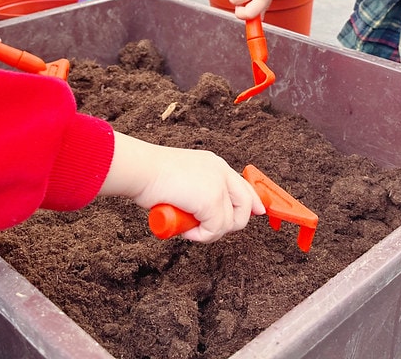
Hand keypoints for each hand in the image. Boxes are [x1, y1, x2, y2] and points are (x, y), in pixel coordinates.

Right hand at [102, 133, 263, 242]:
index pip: (243, 185)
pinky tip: (186, 231)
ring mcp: (218, 186)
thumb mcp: (182, 180)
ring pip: (230, 222)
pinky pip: (216, 229)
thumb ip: (196, 191)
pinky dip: (201, 236)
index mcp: (214, 165)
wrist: (142, 170)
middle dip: (232, 224)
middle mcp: (221, 172)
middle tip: (205, 229)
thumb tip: (200, 216)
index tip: (258, 213)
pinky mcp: (212, 201)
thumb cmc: (151, 176)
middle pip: (246, 205)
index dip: (253, 202)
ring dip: (209, 233)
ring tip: (189, 228)